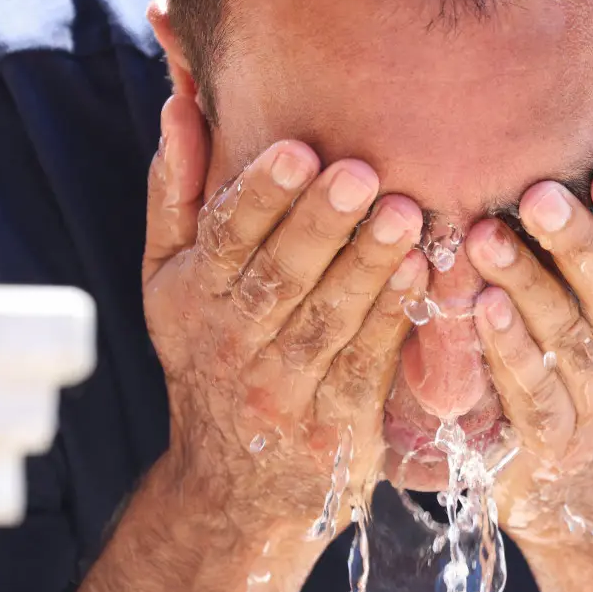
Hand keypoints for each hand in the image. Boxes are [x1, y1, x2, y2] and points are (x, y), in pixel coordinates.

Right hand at [143, 94, 428, 542]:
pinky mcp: (337, 429)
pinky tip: (422, 277)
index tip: (297, 151)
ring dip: (368, 268)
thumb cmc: (207, 357)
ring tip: (406, 216)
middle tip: (363, 173)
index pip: (224, 240)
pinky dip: (394, 322)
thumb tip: (181, 103)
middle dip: (322, 224)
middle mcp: (233, 347)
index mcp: (194, 301)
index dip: (259, 197)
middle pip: (280, 279)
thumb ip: (176, 196)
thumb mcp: (170, 284)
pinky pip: (368, 367)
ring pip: (327, 322)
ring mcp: (285, 393)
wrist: (231, 488)